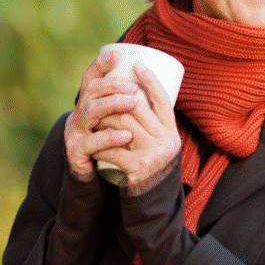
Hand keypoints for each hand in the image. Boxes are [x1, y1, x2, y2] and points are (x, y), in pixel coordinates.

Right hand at [63, 51, 140, 182]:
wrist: (89, 173)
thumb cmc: (108, 141)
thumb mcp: (115, 120)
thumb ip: (127, 103)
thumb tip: (153, 79)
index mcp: (88, 102)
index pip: (90, 77)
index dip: (101, 64)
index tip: (118, 55)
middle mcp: (79, 112)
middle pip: (91, 91)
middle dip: (112, 85)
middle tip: (133, 87)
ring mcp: (75, 131)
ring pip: (90, 111)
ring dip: (113, 104)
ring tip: (133, 102)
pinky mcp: (76, 151)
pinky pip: (92, 142)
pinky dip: (110, 137)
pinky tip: (126, 136)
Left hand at [93, 62, 181, 195]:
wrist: (152, 200)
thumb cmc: (150, 165)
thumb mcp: (158, 143)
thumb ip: (151, 124)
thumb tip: (135, 92)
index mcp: (171, 131)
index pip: (163, 99)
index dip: (150, 80)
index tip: (137, 64)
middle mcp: (166, 141)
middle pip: (137, 108)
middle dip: (115, 100)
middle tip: (101, 97)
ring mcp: (153, 154)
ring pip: (122, 124)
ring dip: (103, 119)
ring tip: (93, 118)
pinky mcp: (138, 168)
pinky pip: (112, 149)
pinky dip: (100, 144)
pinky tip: (93, 144)